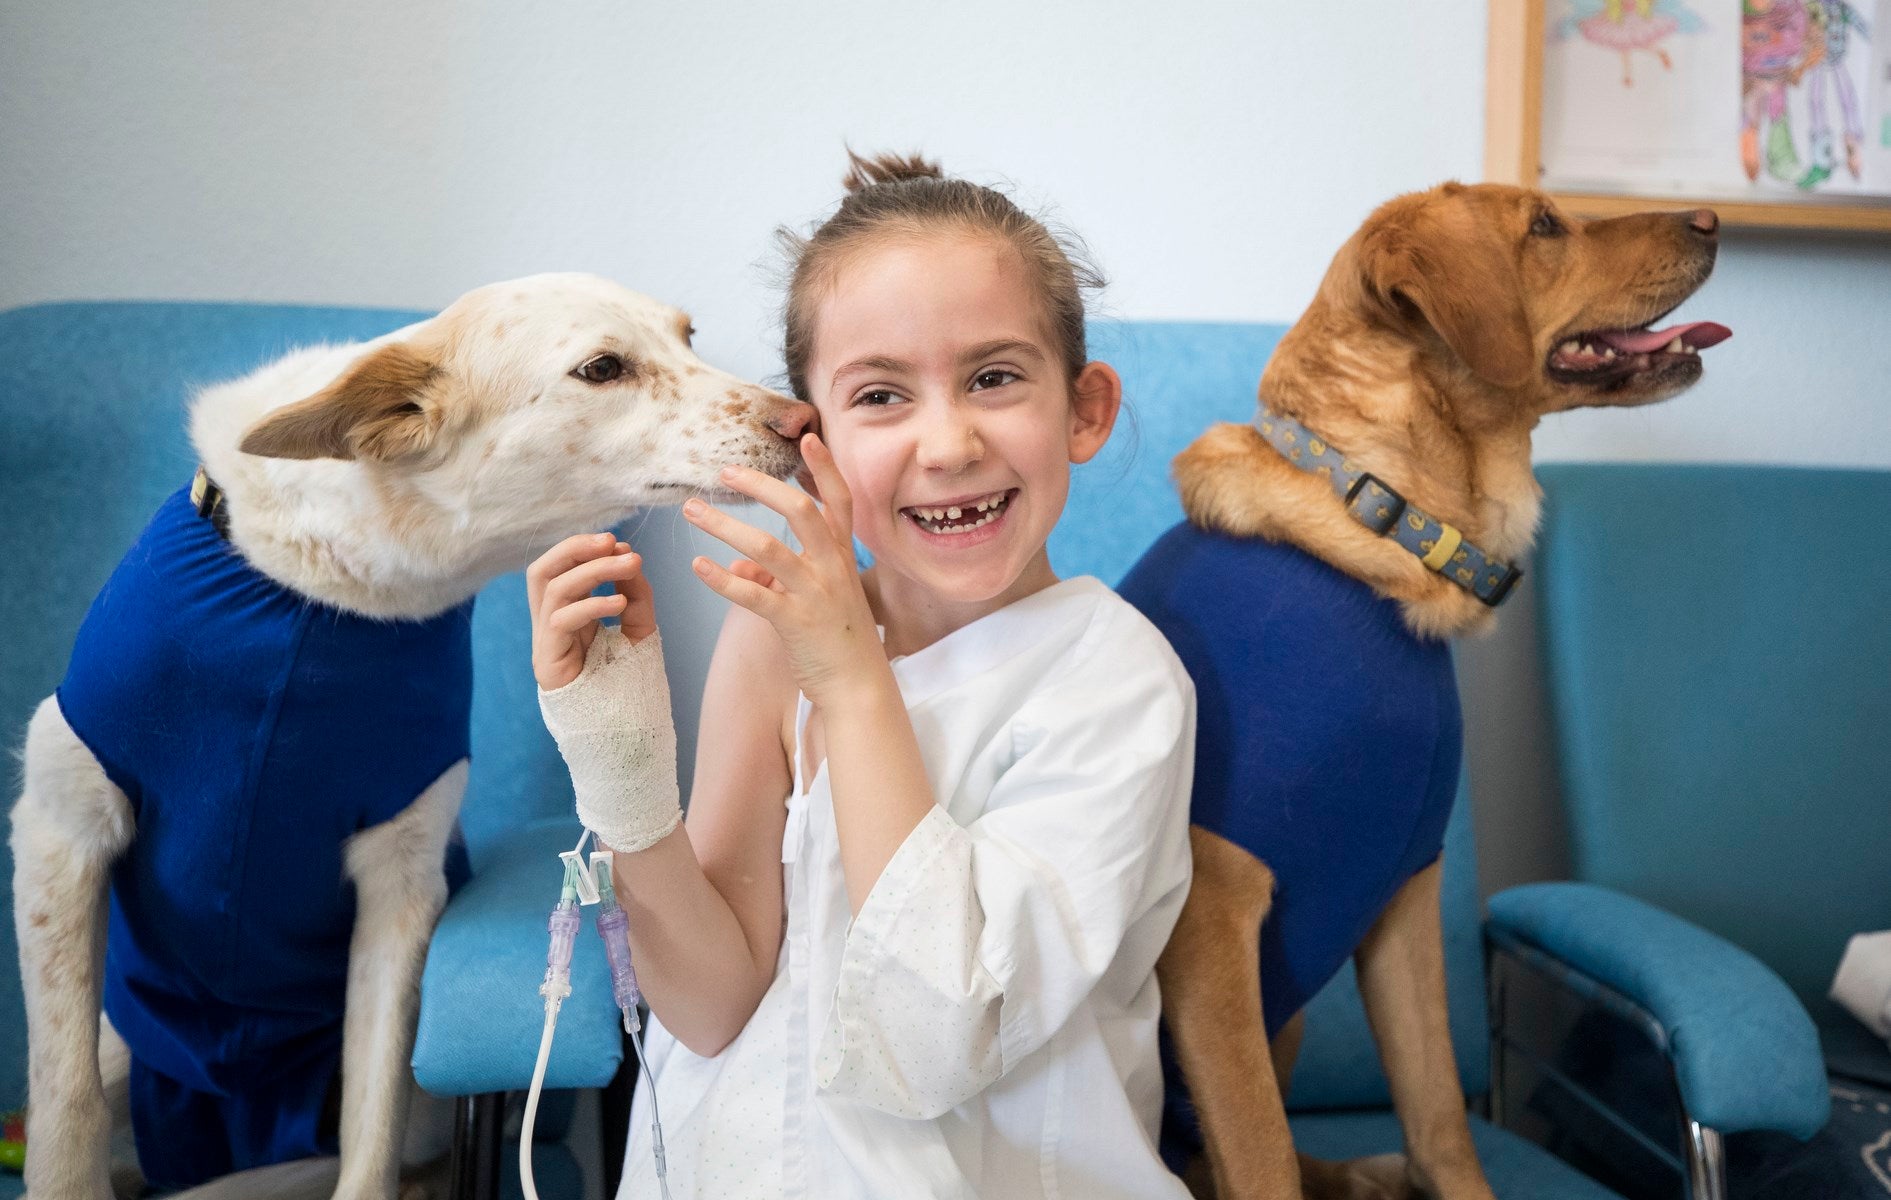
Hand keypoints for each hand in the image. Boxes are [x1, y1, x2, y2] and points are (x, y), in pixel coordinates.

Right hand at [526, 532, 656, 690]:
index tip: (622, 545)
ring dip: (593, 571)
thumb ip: (636, 593)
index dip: (585, 550)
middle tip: (612, 542)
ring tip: (629, 566)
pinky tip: (619, 604)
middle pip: (541, 571)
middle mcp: (549, 624)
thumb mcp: (639, 627)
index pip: (561, 569)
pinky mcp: (546, 662)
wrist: (621, 731)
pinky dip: (591, 605)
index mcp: (567, 613)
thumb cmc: (627, 680)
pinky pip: (559, 621)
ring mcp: (544, 642)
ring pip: (553, 589)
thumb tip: (628, 557)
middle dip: (575, 549)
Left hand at [683, 433, 888, 709]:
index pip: (838, 501)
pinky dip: (722, 579)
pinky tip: (698, 565)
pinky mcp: (796, 622)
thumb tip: (742, 564)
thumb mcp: (816, 598)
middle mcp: (832, 567)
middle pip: (799, 510)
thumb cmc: (838, 640)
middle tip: (725, 471)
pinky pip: (754, 595)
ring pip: (767, 547)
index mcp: (841, 556)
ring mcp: (815, 594)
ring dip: (725, 525)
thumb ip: (778, 575)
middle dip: (761, 486)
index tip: (807, 436)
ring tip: (692, 511)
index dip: (825, 467)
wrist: (858, 686)